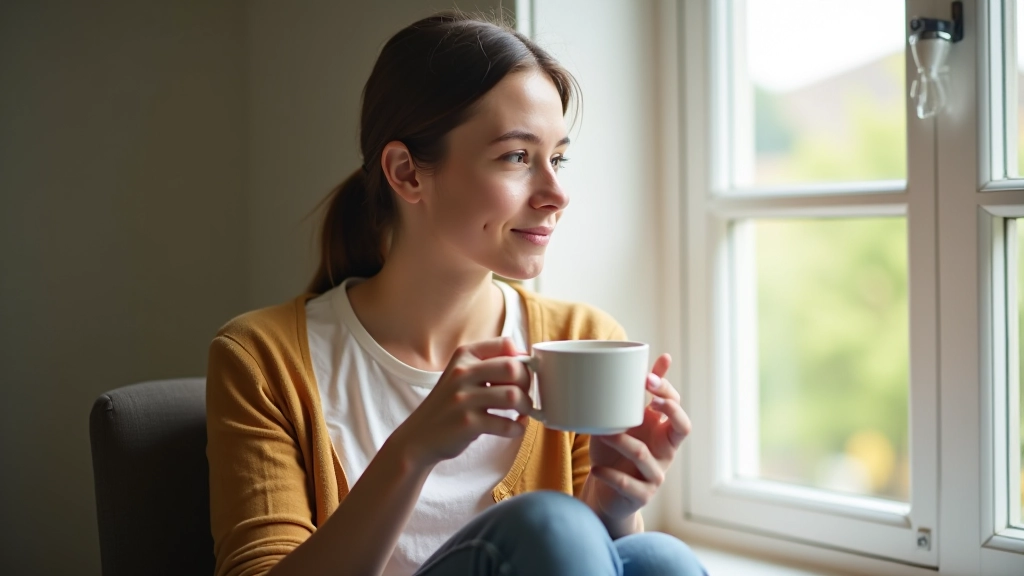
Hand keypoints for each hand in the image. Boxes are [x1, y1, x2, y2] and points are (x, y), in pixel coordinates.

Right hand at [391, 338, 532, 467]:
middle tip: (525, 394)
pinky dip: (517, 428)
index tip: (522, 374)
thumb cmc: (449, 405)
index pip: (505, 344)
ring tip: (523, 412)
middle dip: (527, 383)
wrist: (419, 437)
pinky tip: (514, 427)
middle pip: (512, 368)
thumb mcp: (461, 376)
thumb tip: (525, 361)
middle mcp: (462, 373)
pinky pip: (506, 424)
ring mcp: (464, 399)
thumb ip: (487, 365)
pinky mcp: (468, 423)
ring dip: (526, 406)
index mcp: (464, 356)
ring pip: (512, 396)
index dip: (522, 359)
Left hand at [584, 353, 691, 528]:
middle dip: (670, 410)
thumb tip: (635, 360)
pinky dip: (610, 475)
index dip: (667, 391)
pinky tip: (597, 469)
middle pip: (682, 427)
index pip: (676, 406)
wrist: (606, 495)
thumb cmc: (616, 453)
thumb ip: (630, 398)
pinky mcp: (642, 495)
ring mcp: (656, 474)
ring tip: (604, 433)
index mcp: (662, 430)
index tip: (648, 377)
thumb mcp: (623, 422)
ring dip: (623, 441)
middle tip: (651, 398)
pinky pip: (628, 484)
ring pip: (644, 455)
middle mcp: (665, 451)